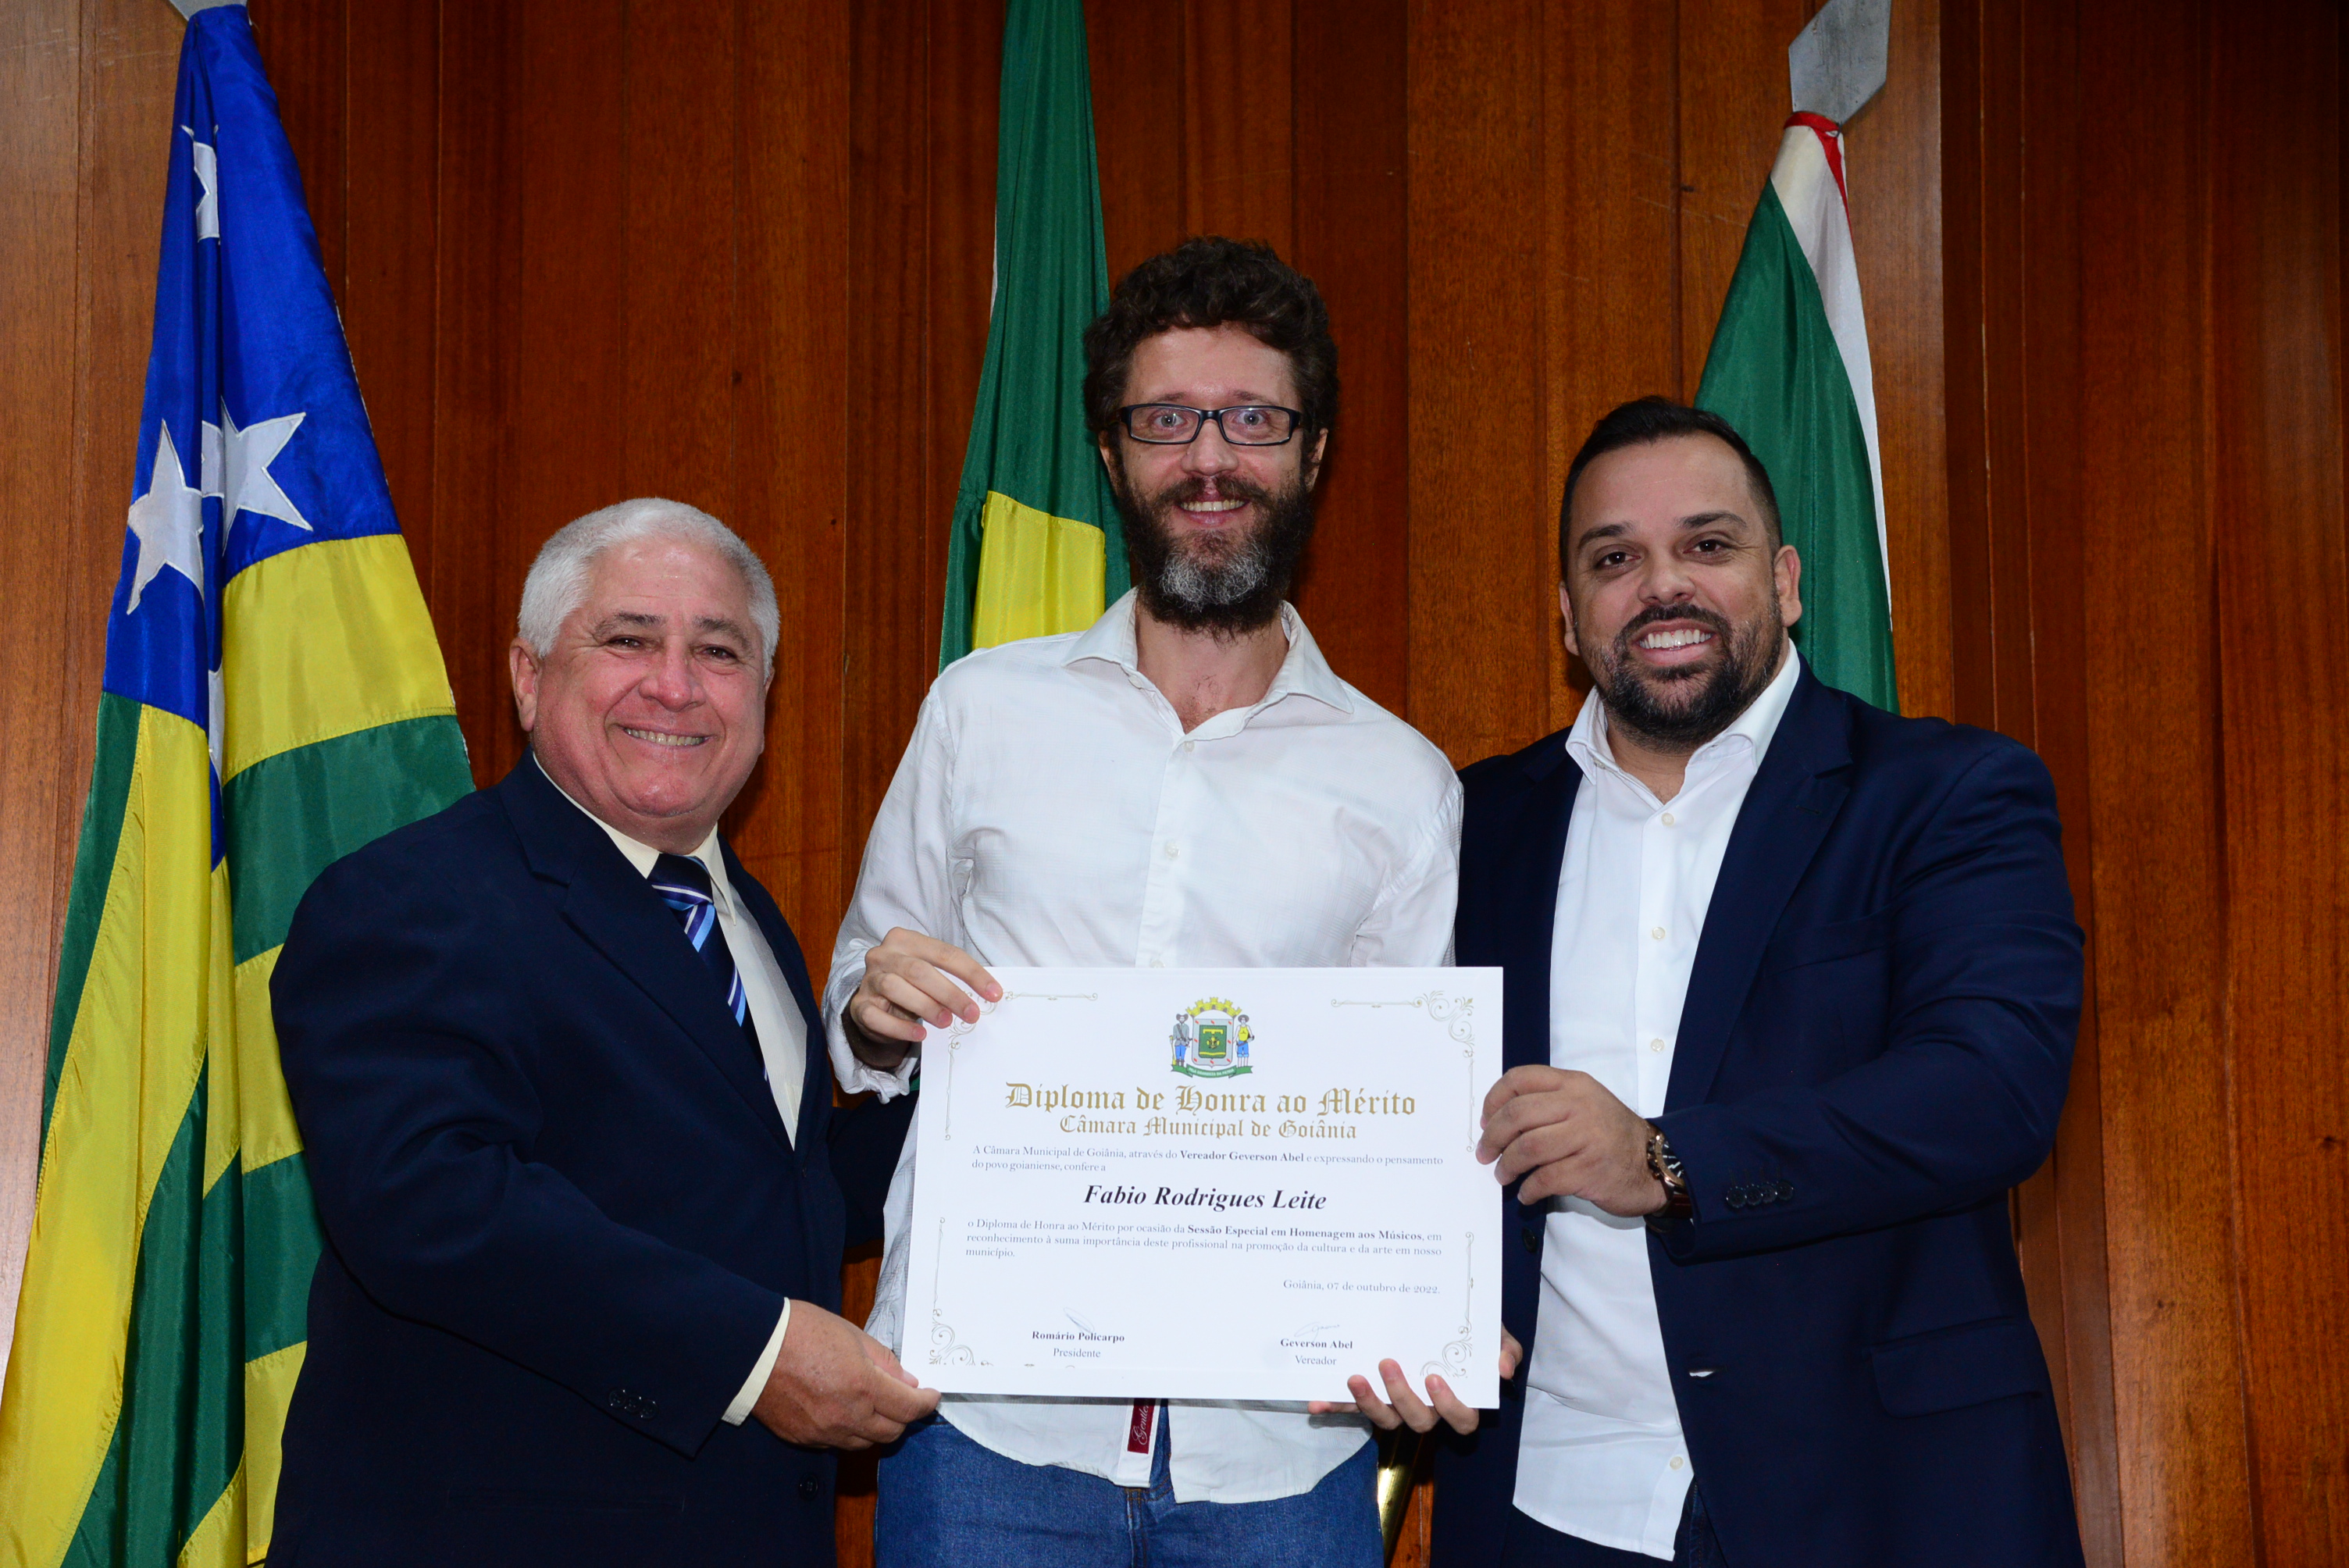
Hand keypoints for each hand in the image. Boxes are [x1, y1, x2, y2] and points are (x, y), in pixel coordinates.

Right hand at [751, 1300, 938, 1449]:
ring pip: (864, 1443)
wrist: (751, 1348)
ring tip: (873, 1405)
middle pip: (891, 1432)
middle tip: (904, 1399)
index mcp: (863, 1387)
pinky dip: (848, 1432)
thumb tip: (906, 1380)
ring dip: (876, 1427)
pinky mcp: (803, 1438)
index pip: (909, 1407)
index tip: (930, 1396)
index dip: (926, 1403)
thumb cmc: (799, 1332)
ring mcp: (823, 1432)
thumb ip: (883, 1361)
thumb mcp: (851, 1335)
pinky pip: (836, 1443)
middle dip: (903, 1416)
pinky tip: (843, 1412)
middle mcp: (846, 1416)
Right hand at [844, 929, 1000, 1068]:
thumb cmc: (910, 985)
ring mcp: (869, 979)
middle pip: (919, 971)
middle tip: (972, 1014)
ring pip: (895, 988)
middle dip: (950, 993)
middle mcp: (884, 955)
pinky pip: (877, 1016)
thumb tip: (988, 993)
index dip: (972, 974)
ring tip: (946, 1022)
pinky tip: (920, 1034)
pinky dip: (900, 1027)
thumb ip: (951, 977)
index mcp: (905, 939)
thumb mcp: (929, 973)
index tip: (994, 993)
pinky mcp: (859, 1005)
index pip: (945, 953)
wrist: (873, 1003)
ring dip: (926, 1006)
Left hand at [1305, 1332, 1523, 1433]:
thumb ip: (1505, 1348)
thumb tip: (1503, 1368)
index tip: (1434, 1378)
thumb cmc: (1472, 1330)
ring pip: (1385, 1419)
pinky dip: (1335, 1405)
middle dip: (1401, 1396)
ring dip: (1367, 1403)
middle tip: (1387, 1363)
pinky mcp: (1371, 1395)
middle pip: (1419, 1421)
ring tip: (1353, 1377)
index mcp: (1459, 1397)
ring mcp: (1397, 1403)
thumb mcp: (1494, 1333)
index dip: (1450, 1406)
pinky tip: (1316, 1401)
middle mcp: (1428, 1407)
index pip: (1463, 1419)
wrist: (1443, 1313)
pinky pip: (1352, 1407)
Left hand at [1477, 1066, 1665, 1215]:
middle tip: (1484, 1153)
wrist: (1653, 1163)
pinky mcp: (1589, 1170)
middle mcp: (1579, 1105)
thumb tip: (1497, 1120)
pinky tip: (1526, 1193)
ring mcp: (1586, 1137)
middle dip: (1492, 1137)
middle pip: (1516, 1115)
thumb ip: (1548, 1102)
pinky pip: (1544, 1179)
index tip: (1485, 1120)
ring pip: (1527, 1148)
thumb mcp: (1584, 1102)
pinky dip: (1528, 1189)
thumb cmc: (1610, 1134)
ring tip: (1503, 1175)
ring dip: (1507, 1166)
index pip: (1520, 1078)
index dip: (1493, 1099)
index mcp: (1574, 1084)